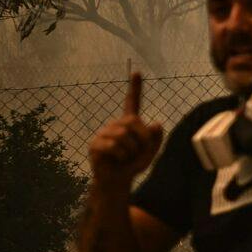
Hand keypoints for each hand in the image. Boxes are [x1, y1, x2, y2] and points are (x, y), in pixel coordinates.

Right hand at [88, 73, 163, 188]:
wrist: (117, 180)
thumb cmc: (133, 164)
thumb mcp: (150, 152)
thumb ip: (155, 139)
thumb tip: (155, 123)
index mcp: (129, 123)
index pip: (132, 102)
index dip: (135, 87)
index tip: (137, 71)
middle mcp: (115, 124)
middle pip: (133, 122)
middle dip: (142, 139)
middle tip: (140, 153)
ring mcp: (104, 133)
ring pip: (124, 136)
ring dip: (132, 151)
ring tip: (127, 158)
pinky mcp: (95, 144)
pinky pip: (114, 147)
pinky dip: (122, 156)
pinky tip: (117, 160)